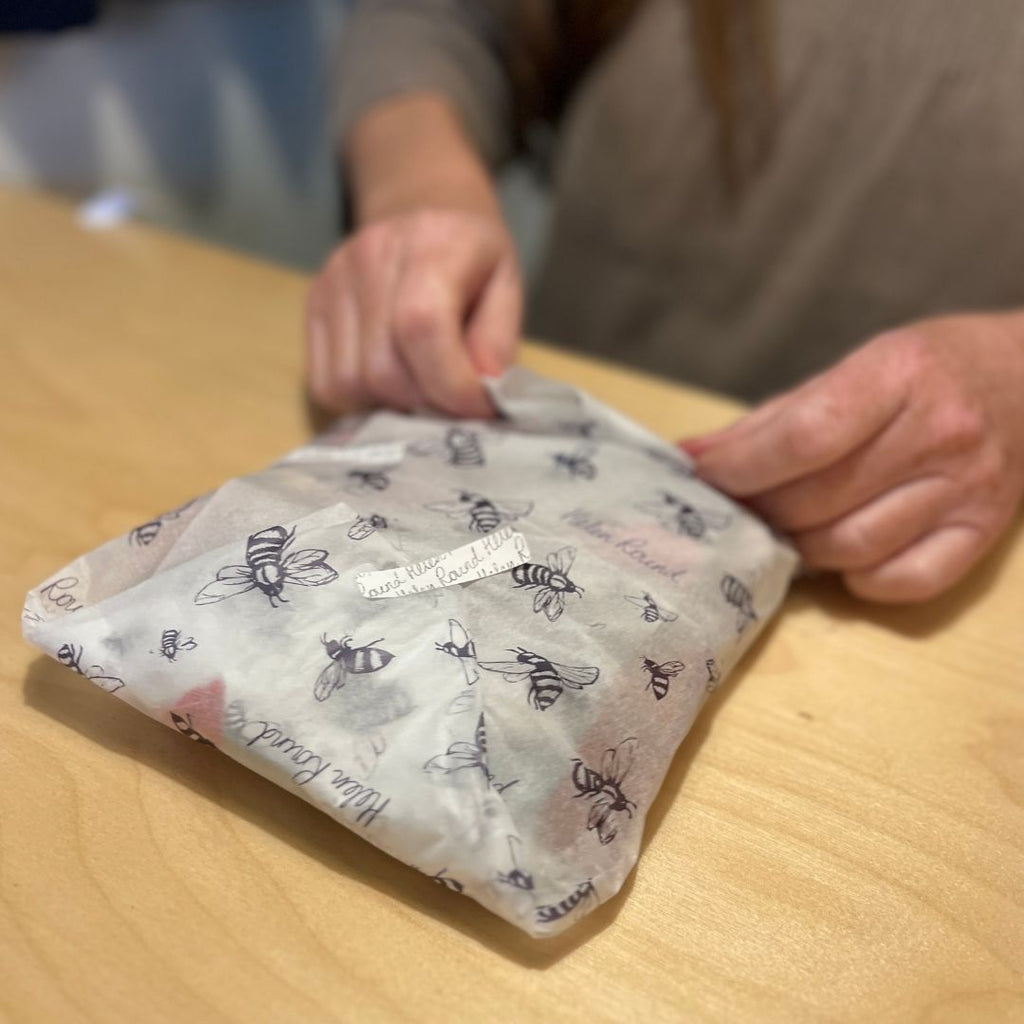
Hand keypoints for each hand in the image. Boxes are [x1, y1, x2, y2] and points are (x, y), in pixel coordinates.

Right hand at [305, 208, 521, 417]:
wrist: (423, 212)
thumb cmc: (473, 261)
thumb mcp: (507, 288)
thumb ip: (497, 341)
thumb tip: (479, 393)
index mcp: (431, 243)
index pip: (422, 326)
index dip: (452, 384)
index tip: (479, 406)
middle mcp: (369, 256)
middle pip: (384, 369)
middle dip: (426, 402)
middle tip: (453, 398)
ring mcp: (332, 281)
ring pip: (351, 384)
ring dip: (393, 405)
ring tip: (423, 386)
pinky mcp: (311, 306)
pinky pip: (326, 385)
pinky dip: (362, 401)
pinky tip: (391, 382)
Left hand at [680, 315, 1023, 601]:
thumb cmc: (927, 371)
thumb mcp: (855, 368)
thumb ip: (775, 419)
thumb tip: (695, 460)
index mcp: (900, 375)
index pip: (805, 436)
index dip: (741, 465)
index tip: (702, 475)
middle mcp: (941, 434)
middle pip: (819, 498)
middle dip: (760, 509)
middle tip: (737, 506)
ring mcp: (968, 490)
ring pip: (851, 547)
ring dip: (800, 546)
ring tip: (785, 526)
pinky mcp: (983, 534)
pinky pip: (903, 582)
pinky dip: (858, 578)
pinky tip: (843, 553)